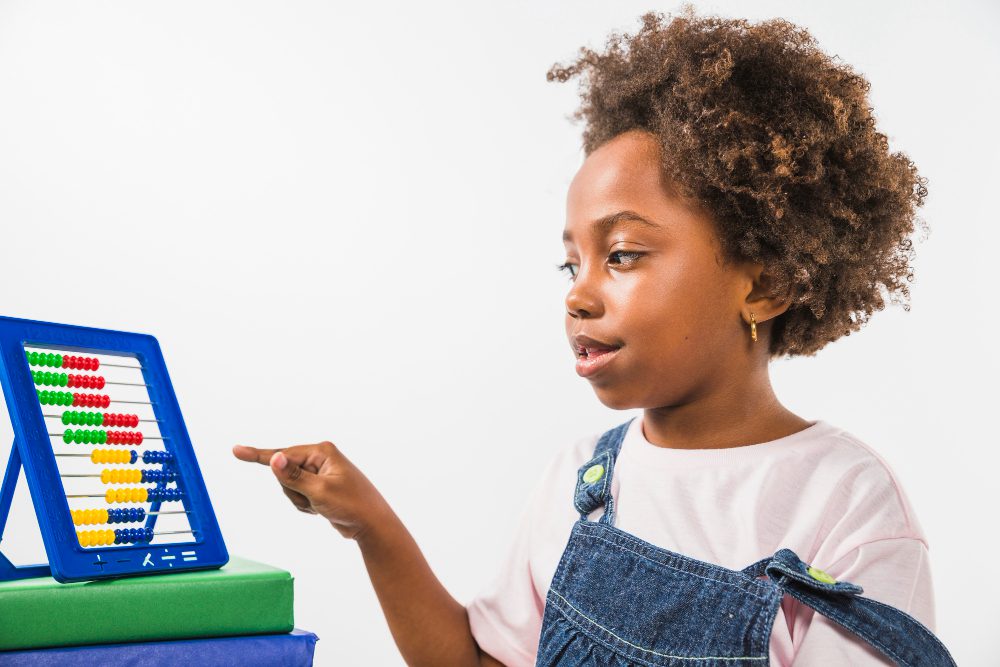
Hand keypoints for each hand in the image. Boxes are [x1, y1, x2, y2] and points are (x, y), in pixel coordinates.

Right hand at [232, 440, 389, 540]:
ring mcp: (319, 472)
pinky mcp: (318, 486)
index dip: (258, 456)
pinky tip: (323, 509)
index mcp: (321, 451)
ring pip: (289, 487)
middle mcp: (319, 458)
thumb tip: (274, 459)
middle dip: (293, 491)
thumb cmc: (352, 505)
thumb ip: (294, 476)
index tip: (236, 451)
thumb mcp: (320, 491)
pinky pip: (298, 496)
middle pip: (284, 474)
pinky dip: (306, 506)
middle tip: (314, 499)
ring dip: (300, 501)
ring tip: (322, 505)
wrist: (371, 524)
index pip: (283, 455)